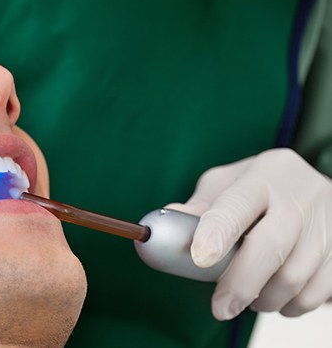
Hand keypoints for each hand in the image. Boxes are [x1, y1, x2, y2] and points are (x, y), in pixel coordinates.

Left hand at [166, 148, 331, 320]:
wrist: (312, 190)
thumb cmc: (258, 190)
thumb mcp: (227, 186)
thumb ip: (199, 209)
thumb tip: (164, 231)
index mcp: (266, 172)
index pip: (238, 204)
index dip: (217, 233)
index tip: (200, 259)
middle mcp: (302, 192)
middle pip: (271, 245)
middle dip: (240, 283)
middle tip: (220, 308)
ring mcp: (329, 221)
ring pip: (295, 276)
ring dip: (264, 297)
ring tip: (247, 296)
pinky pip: (317, 292)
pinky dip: (291, 304)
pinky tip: (277, 296)